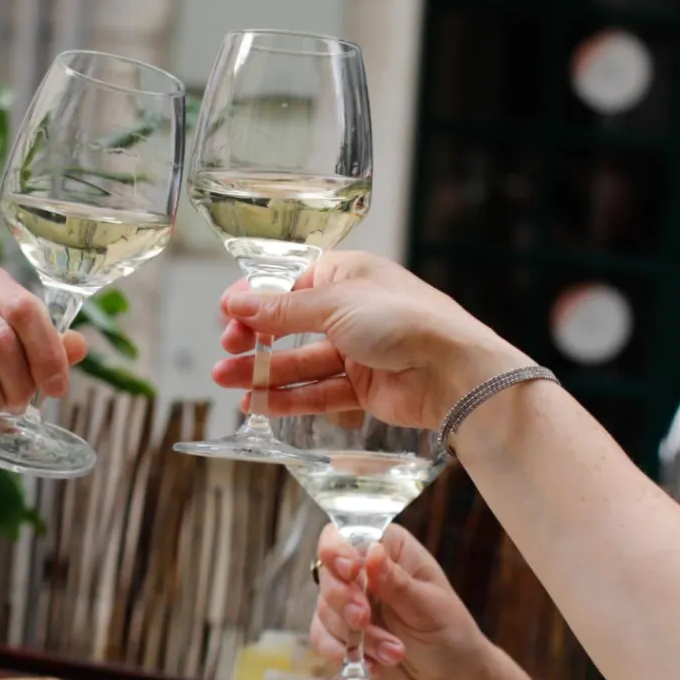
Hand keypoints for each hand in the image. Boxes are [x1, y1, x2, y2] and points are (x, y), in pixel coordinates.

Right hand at [210, 251, 525, 428]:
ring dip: (263, 372)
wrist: (452, 370)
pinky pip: (318, 391)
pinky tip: (257, 403)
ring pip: (300, 361)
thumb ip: (282, 309)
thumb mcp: (334, 305)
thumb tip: (237, 302)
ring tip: (226, 380)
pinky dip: (288, 398)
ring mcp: (357, 350)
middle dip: (255, 338)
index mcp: (347, 275)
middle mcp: (351, 310)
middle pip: (290, 324)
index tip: (227, 313)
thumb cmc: (403, 320)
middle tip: (227, 350)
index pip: (290, 284)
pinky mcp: (363, 387)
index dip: (256, 298)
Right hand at [311, 526, 492, 679]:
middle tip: (364, 619)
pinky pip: (322, 638)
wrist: (448, 677)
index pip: (345, 536)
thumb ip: (398, 582)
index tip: (350, 571)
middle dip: (343, 600)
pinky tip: (366, 662)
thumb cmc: (448, 630)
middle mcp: (362, 571)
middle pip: (328, 573)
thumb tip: (373, 550)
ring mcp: (348, 602)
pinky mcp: (340, 633)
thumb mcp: (429, 606)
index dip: (338, 550)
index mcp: (388, 550)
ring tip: (395, 652)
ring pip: (325, 610)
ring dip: (355, 635)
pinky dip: (341, 651)